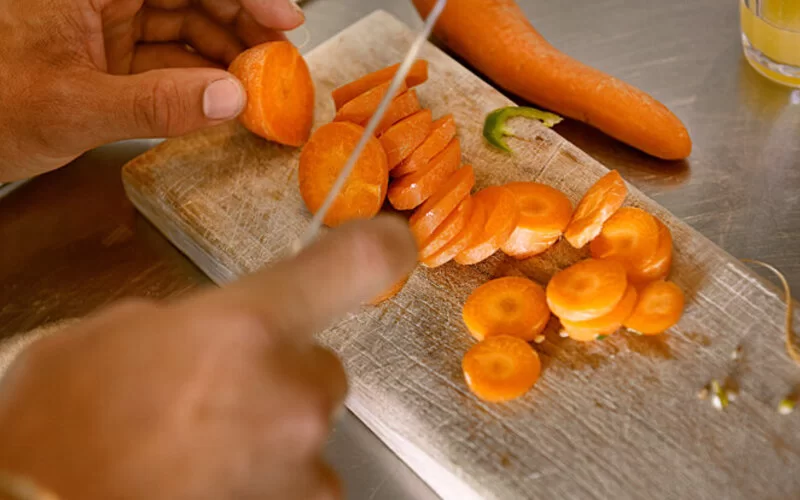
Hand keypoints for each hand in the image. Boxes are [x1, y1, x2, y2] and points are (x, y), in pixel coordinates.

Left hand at [0, 0, 303, 181]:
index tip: (285, 19)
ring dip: (225, 57)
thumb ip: (158, 103)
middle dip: (241, 26)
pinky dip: (198, 80)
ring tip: (259, 87)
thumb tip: (230, 99)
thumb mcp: (76, 108)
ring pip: (184, 28)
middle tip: (280, 61)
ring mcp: (105, 27)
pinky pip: (167, 61)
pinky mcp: (107, 60)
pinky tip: (223, 99)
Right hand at [0, 217, 416, 499]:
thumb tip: (224, 335)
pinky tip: (210, 477)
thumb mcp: (118, 335)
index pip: (354, 267)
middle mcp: (291, 390)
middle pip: (320, 365)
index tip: (396, 242)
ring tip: (198, 444)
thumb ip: (195, 322)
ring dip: (271, 428)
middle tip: (215, 391)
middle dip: (281, 373)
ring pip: (307, 425)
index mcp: (245, 325)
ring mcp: (302, 461)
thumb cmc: (61, 427)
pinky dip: (268, 475)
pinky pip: (298, 477)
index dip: (384, 247)